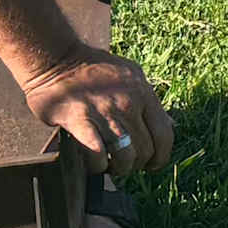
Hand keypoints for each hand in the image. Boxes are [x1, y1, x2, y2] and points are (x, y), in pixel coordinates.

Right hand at [20, 53, 173, 176]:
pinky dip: (97, 166)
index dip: (161, 156)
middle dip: (137, 164)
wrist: (57, 59)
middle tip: (125, 164)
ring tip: (110, 166)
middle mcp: (128, 104)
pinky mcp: (80, 121)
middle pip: (145, 150)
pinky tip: (93, 162)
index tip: (152, 164)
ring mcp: (104, 113)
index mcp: (143, 93)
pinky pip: (97, 155)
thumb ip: (149, 100)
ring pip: (125, 157)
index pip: (164, 134)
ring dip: (119, 168)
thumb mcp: (132, 75)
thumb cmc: (94, 68)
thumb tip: (170, 124)